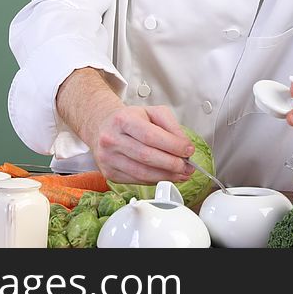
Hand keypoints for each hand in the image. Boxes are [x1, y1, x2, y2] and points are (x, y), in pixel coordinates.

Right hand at [56, 68, 194, 183]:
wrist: (104, 127)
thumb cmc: (130, 119)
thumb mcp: (152, 112)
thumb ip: (172, 126)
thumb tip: (185, 146)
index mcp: (123, 120)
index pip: (151, 136)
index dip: (173, 146)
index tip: (188, 150)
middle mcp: (112, 139)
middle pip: (147, 157)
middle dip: (172, 164)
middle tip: (188, 166)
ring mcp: (108, 158)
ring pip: (143, 173)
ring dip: (167, 176)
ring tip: (181, 174)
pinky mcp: (110, 173)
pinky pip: (137, 181)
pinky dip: (155, 180)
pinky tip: (166, 176)